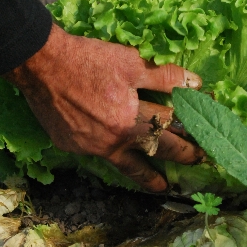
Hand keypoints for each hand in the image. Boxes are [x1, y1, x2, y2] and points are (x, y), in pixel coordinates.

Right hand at [4, 24, 203, 192]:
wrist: (41, 65)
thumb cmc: (88, 59)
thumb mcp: (131, 62)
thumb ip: (165, 77)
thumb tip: (196, 85)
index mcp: (131, 120)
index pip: (170, 130)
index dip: (191, 132)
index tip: (205, 140)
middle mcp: (113, 140)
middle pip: (154, 153)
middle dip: (180, 158)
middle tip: (196, 163)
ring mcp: (91, 147)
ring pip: (125, 165)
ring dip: (146, 176)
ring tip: (161, 186)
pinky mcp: (72, 146)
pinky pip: (97, 153)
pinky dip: (110, 152)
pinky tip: (115, 149)